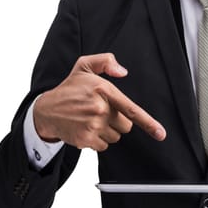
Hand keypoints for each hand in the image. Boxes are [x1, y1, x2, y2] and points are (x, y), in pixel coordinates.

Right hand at [33, 53, 165, 150]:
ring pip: (116, 137)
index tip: (160, 133)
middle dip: (118, 121)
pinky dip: (97, 140)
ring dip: (107, 131)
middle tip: (101, 113)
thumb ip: (106, 61)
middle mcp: (99, 108)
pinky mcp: (86, 139)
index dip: (149, 123)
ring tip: (91, 120)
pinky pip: (104, 145)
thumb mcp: (85, 65)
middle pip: (126, 126)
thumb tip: (123, 72)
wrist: (46, 110)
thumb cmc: (69, 88)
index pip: (131, 109)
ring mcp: (92, 125)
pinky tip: (86, 129)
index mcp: (103, 89)